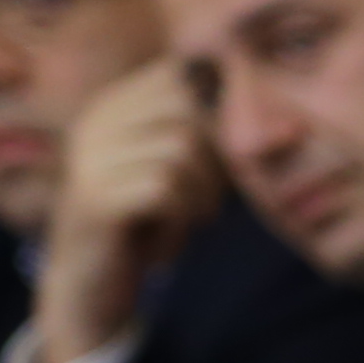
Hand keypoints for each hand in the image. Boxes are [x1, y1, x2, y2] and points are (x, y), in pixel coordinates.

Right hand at [28, 64, 222, 362]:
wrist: (91, 287)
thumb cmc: (146, 224)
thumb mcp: (178, 170)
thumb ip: (208, 136)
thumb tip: (272, 113)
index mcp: (116, 106)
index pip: (182, 74)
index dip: (220, 114)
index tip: (223, 162)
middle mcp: (97, 121)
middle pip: (190, 109)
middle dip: (216, 161)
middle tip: (204, 203)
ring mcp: (90, 157)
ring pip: (182, 151)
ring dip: (200, 199)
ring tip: (180, 225)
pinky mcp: (94, 197)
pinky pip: (167, 191)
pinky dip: (180, 224)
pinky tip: (162, 244)